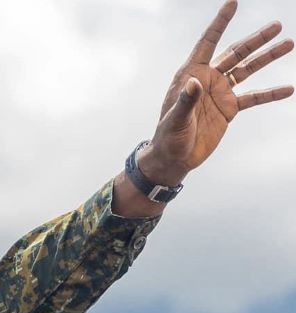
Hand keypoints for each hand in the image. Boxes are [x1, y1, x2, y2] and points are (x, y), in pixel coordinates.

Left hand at [141, 0, 293, 185]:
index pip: (207, 43)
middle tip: (277, 25)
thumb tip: (195, 82)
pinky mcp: (229, 109)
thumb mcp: (175, 119)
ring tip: (289, 43)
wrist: (174, 157)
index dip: (220, 23)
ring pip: (247, 70)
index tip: (233, 3)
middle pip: (236, 54)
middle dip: (256, 40)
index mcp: (191, 75)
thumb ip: (186, 100)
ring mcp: (220, 93)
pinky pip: (254, 97)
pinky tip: (289, 89)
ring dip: (267, 58)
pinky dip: (270, 93)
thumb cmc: (168, 137)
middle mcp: (208, 79)